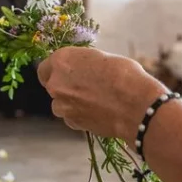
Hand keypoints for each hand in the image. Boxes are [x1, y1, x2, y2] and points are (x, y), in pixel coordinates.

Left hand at [38, 47, 167, 139]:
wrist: (136, 105)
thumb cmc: (124, 76)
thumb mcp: (103, 58)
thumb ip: (84, 64)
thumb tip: (83, 69)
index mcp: (62, 60)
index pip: (45, 67)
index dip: (56, 71)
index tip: (66, 73)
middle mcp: (56, 83)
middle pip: (52, 86)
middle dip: (66, 87)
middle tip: (86, 86)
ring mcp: (63, 106)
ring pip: (61, 104)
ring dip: (72, 103)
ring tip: (95, 100)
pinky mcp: (72, 123)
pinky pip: (72, 117)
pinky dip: (81, 115)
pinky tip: (99, 111)